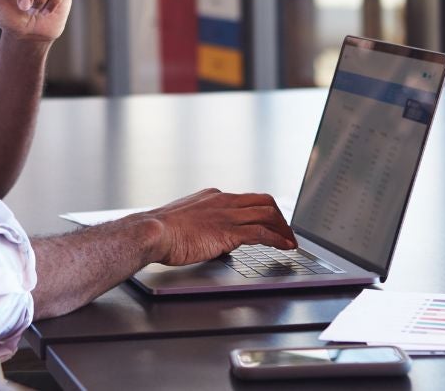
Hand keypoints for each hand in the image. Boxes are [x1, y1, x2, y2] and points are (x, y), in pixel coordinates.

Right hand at [136, 188, 296, 265]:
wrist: (152, 232)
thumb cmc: (161, 231)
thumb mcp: (185, 222)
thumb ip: (202, 227)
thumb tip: (211, 241)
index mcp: (213, 197)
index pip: (247, 199)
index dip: (264, 210)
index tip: (271, 221)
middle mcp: (223, 201)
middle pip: (263, 202)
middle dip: (280, 217)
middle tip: (287, 231)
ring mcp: (227, 215)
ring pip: (267, 214)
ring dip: (283, 228)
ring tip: (291, 241)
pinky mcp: (228, 231)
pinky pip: (262, 232)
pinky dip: (278, 239)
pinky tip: (285, 247)